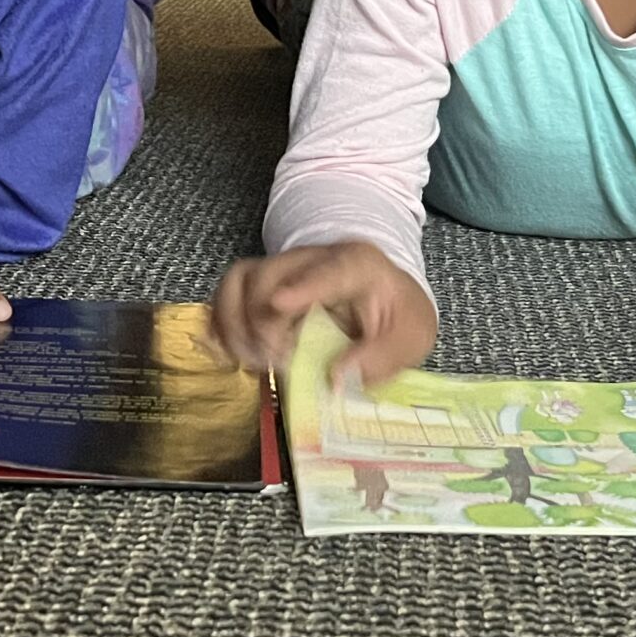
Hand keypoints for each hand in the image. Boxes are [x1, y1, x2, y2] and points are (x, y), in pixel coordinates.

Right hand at [210, 241, 437, 382]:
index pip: (329, 271)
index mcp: (358, 265)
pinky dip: (222, 326)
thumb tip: (335, 378)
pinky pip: (227, 296)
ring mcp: (283, 269)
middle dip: (262, 324)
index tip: (280, 305)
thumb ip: (383, 357)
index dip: (302, 287)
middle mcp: (313, 258)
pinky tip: (235, 354)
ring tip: (255, 362)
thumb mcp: (413, 336)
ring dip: (235, 326)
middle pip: (268, 275)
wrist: (385, 296)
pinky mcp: (261, 286)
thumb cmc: (398, 314)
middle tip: (279, 362)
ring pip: (238, 282)